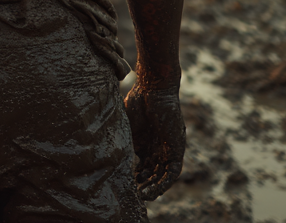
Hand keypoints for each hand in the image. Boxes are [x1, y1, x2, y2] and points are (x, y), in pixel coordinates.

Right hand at [124, 84, 184, 200]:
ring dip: (154, 187)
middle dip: (144, 184)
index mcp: (145, 143)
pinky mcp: (177, 149)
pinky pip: (172, 171)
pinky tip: (154, 191)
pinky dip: (164, 183)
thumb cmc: (136, 102)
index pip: (142, 166)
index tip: (127, 185)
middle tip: (135, 194)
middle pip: (153, 172)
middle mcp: (158, 148)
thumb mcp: (125, 127)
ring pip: (163, 175)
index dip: (135, 177)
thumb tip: (108, 159)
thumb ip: (122, 143)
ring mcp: (168, 149)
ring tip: (144, 197)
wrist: (152, 89)